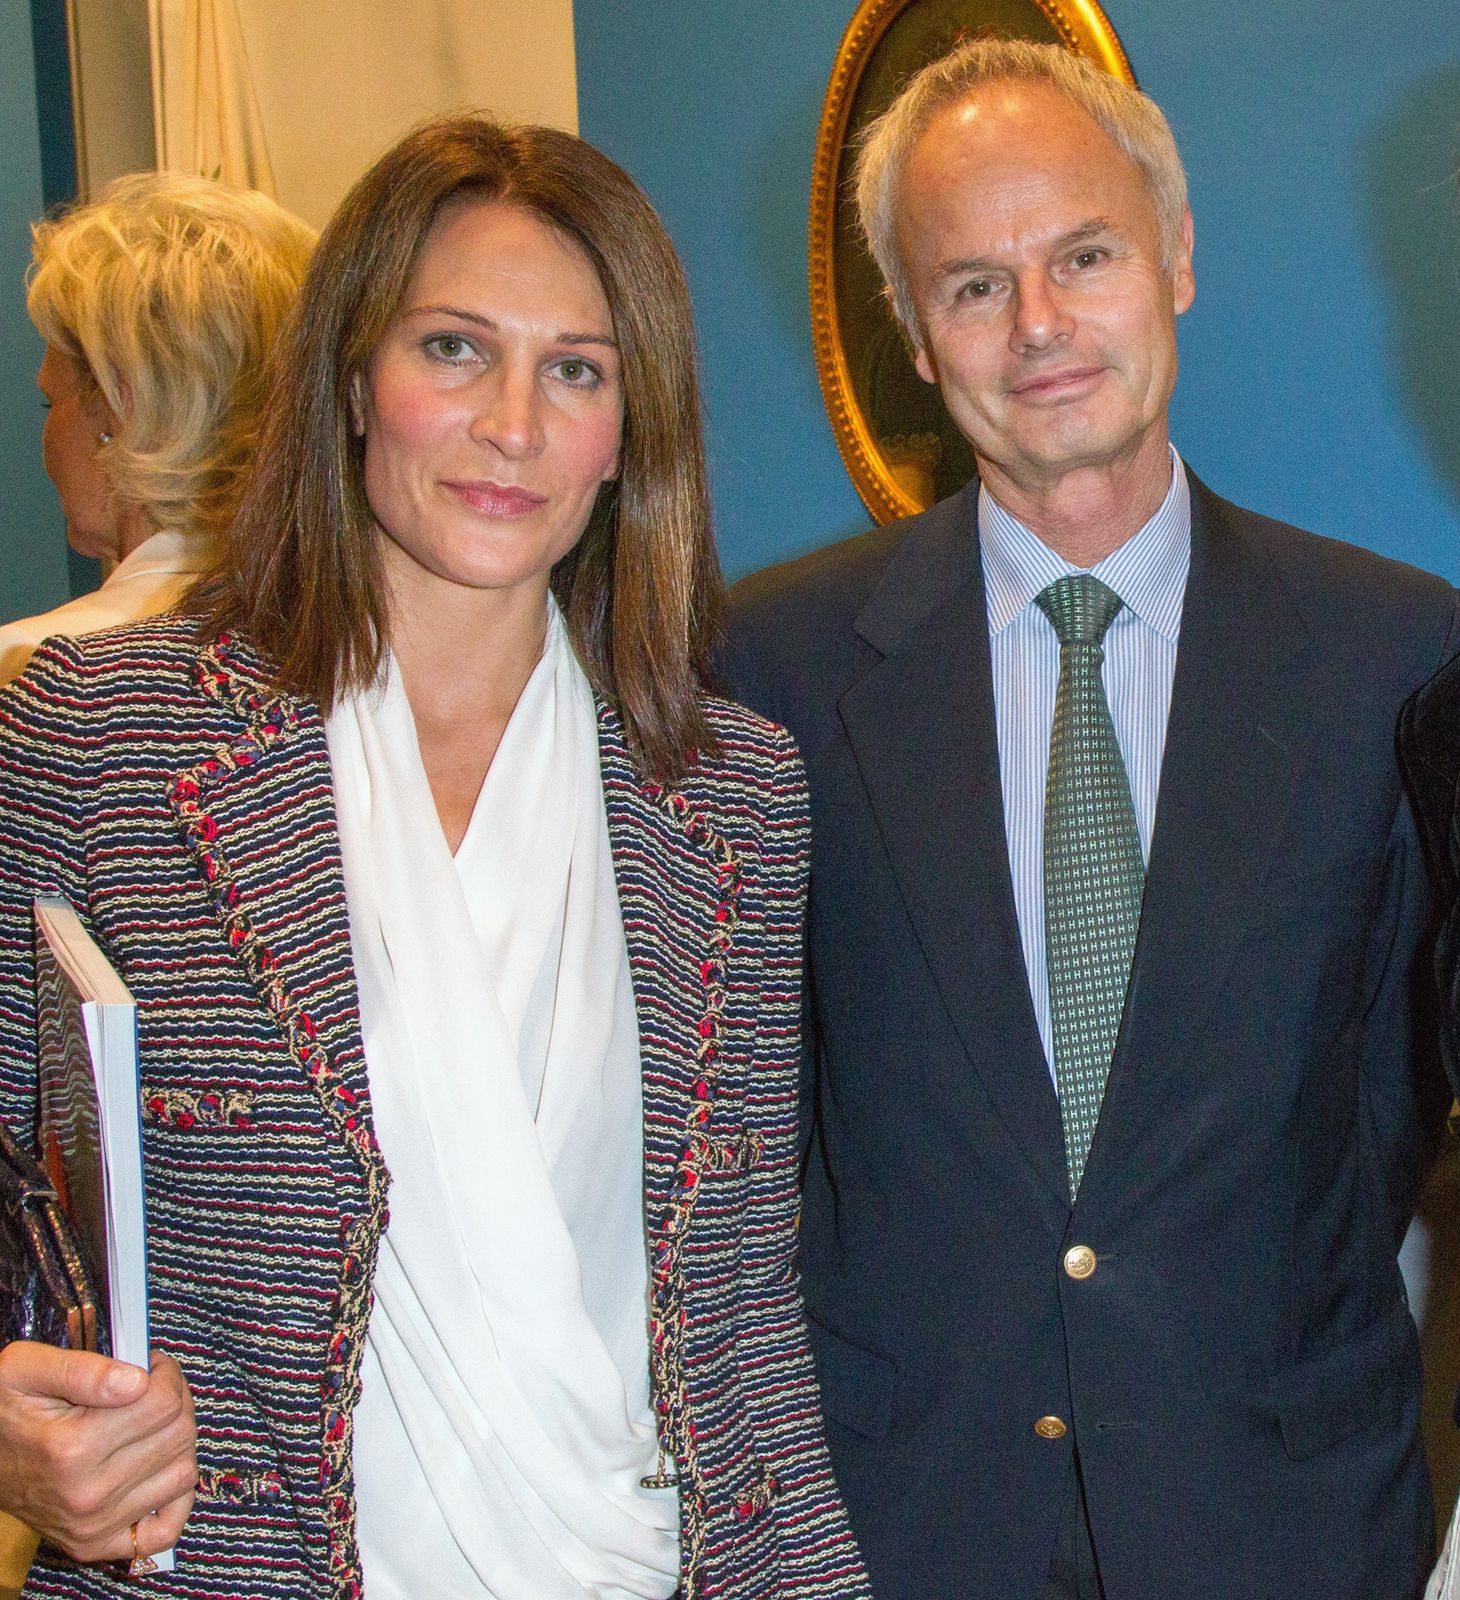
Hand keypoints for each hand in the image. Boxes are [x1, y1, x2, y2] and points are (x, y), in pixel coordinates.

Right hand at [0, 1341, 195, 1563]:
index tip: (149, 1369)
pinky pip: (166, 1528)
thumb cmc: (7, 1409)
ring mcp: (94, 1526)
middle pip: (179, 1434)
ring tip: (149, 1426)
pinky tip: (156, 1470)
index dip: (164, 1375)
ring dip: (177, 1443)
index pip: (164, 1402)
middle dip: (175, 1402)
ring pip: (183, 1472)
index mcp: (73, 1447)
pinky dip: (174, 1499)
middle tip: (151, 1392)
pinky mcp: (97, 1544)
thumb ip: (83, 1369)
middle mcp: (87, 1494)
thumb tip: (137, 1381)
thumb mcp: (26, 1370)